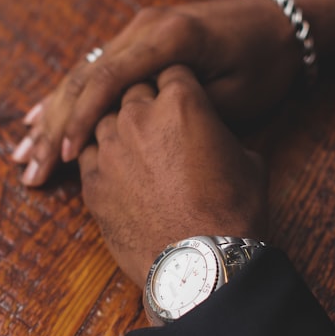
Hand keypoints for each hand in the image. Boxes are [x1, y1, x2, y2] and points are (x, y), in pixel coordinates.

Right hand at [12, 0, 334, 185]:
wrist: (277, 23)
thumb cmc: (264, 63)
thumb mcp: (237, 94)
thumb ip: (187, 112)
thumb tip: (142, 141)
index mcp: (169, 37)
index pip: (109, 78)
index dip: (83, 119)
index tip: (66, 156)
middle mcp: (144, 27)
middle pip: (85, 77)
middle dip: (55, 125)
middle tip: (31, 167)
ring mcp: (138, 31)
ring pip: (82, 74)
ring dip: (52, 116)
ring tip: (24, 154)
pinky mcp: (137, 41)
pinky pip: (94, 70)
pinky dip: (68, 100)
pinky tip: (40, 120)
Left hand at [78, 65, 268, 285]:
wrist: (200, 264)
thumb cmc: (233, 213)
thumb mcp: (248, 161)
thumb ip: (221, 135)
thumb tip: (213, 137)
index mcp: (181, 101)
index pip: (171, 71)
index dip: (178, 83)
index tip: (180, 96)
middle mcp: (138, 115)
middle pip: (132, 88)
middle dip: (145, 101)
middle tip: (158, 122)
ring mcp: (109, 148)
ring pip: (103, 117)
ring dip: (118, 127)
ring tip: (135, 147)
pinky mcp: (91, 181)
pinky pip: (86, 154)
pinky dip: (100, 157)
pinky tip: (116, 171)